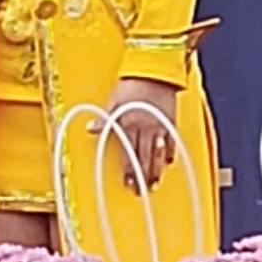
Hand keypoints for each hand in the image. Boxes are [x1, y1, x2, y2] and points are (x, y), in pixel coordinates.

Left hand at [99, 78, 178, 193]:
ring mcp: (160, 126)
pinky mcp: (171, 121)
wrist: (154, 70)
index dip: (129, 171)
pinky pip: (171, 142)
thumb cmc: (130, 84)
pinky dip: (169, 153)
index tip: (128, 184)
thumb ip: (104, 118)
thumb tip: (90, 129)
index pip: (129, 153)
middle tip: (141, 191)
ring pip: (158, 154)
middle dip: (142, 176)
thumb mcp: (113, 100)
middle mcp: (145, 128)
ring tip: (155, 183)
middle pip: (144, 157)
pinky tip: (168, 162)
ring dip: (156, 170)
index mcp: (129, 124)